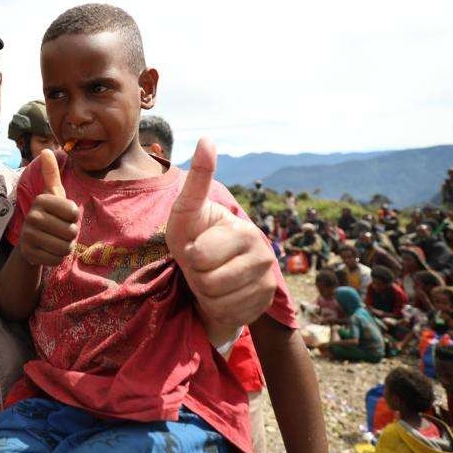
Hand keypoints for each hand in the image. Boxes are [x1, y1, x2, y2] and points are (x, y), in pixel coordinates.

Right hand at [16, 150, 79, 266]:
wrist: (29, 243)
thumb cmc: (48, 215)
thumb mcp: (52, 195)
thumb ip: (52, 174)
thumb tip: (47, 150)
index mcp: (41, 200)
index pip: (74, 213)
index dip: (73, 218)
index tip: (61, 216)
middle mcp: (32, 216)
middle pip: (71, 232)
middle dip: (69, 235)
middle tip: (58, 231)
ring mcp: (29, 236)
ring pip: (64, 247)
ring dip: (64, 247)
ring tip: (54, 241)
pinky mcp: (29, 254)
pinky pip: (57, 259)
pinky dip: (56, 258)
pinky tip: (48, 251)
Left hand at [166, 138, 278, 330]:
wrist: (210, 272)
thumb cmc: (193, 237)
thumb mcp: (186, 212)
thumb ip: (197, 181)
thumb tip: (207, 139)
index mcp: (242, 230)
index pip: (200, 255)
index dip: (189, 255)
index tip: (195, 247)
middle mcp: (262, 253)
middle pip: (208, 279)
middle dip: (195, 274)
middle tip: (200, 265)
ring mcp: (267, 279)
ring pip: (217, 298)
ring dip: (205, 292)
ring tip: (209, 278)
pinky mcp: (265, 301)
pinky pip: (228, 313)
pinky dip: (217, 307)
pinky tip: (222, 294)